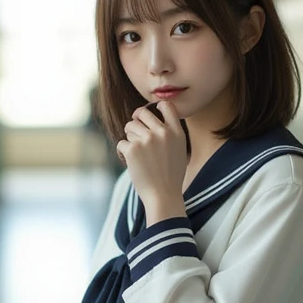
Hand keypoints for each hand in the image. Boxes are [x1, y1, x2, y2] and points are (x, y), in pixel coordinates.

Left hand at [116, 101, 187, 222]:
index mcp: (176, 132)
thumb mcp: (180, 151)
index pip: (166, 106)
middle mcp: (162, 132)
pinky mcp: (132, 149)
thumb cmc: (171, 177)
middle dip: (135, 120)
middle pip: (142, 113)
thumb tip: (155, 121)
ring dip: (129, 137)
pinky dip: (123, 152)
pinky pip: (122, 143)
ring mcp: (147, 140)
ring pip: (129, 127)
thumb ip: (170, 134)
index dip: (156, 106)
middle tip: (133, 129)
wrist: (163, 196)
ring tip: (137, 153)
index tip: (150, 113)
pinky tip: (131, 162)